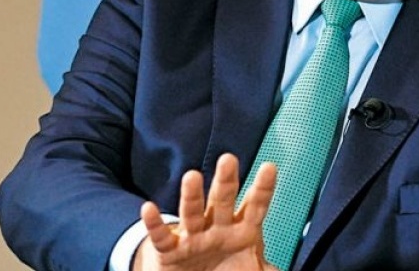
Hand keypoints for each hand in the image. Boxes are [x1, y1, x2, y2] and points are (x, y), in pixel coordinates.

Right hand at [133, 153, 278, 270]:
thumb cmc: (227, 269)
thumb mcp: (251, 269)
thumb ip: (267, 268)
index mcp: (242, 230)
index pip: (255, 206)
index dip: (263, 188)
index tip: (269, 167)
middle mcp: (217, 227)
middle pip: (223, 201)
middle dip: (225, 182)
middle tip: (229, 159)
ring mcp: (193, 236)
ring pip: (192, 213)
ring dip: (192, 196)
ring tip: (192, 176)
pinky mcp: (170, 250)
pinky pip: (161, 236)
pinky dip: (154, 224)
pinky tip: (149, 208)